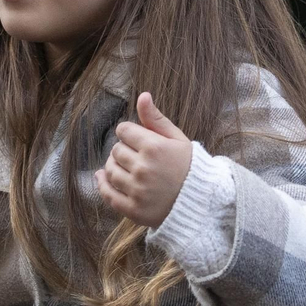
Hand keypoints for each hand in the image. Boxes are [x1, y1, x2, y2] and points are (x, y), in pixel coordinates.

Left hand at [96, 92, 192, 228]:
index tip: (137, 139)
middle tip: (136, 156)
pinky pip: (108, 195)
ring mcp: (137, 190)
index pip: (123, 130)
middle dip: (123, 150)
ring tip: (127, 168)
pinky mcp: (134, 209)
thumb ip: (156, 119)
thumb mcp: (177, 139)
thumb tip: (142, 95)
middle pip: (115, 150)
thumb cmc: (189, 166)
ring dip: (114, 166)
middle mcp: (143, 168)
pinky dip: (103, 185)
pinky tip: (103, 179)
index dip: (129, 133)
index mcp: (154, 147)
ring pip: (109, 170)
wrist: (202, 201)